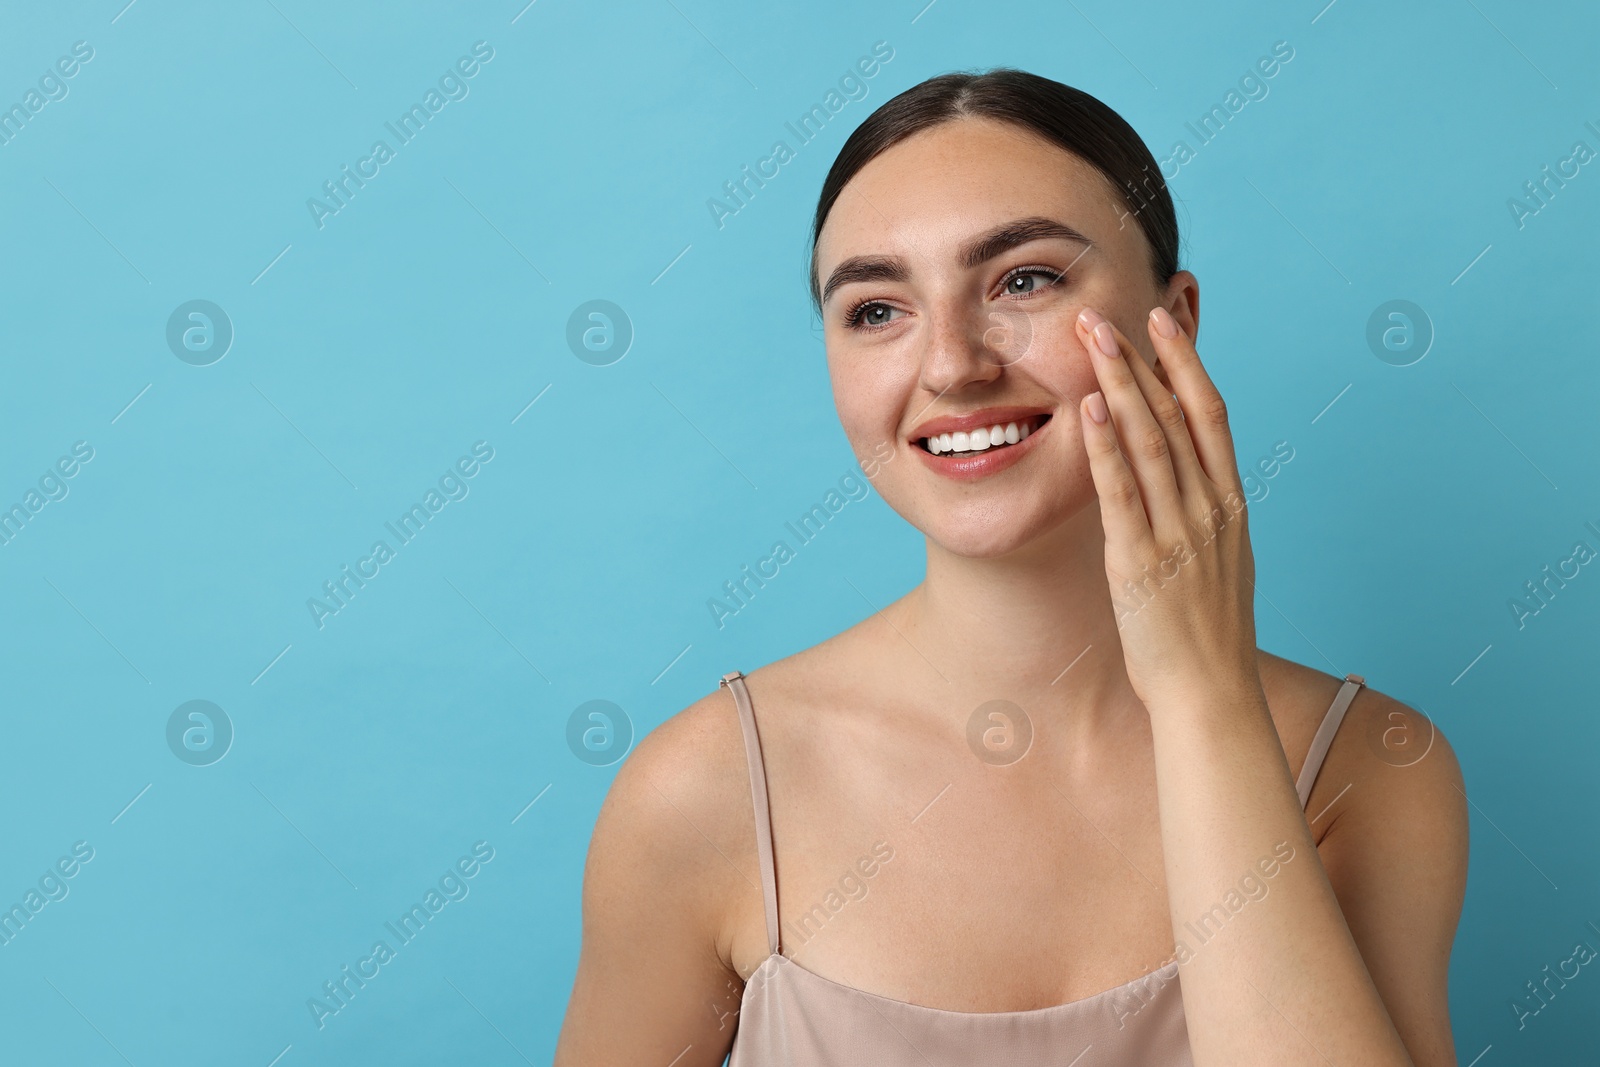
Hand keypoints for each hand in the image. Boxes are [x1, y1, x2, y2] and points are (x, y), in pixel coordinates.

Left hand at [1074, 305, 1259, 709]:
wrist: (1212, 695)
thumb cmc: (1209, 635)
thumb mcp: (1219, 561)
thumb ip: (1203, 515)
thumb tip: (1186, 480)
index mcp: (1230, 504)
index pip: (1210, 413)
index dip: (1186, 362)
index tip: (1162, 320)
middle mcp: (1210, 508)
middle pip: (1177, 414)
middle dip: (1141, 358)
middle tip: (1108, 311)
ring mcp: (1178, 532)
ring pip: (1151, 440)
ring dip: (1119, 383)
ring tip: (1091, 338)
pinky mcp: (1141, 561)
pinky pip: (1122, 492)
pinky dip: (1106, 446)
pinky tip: (1091, 408)